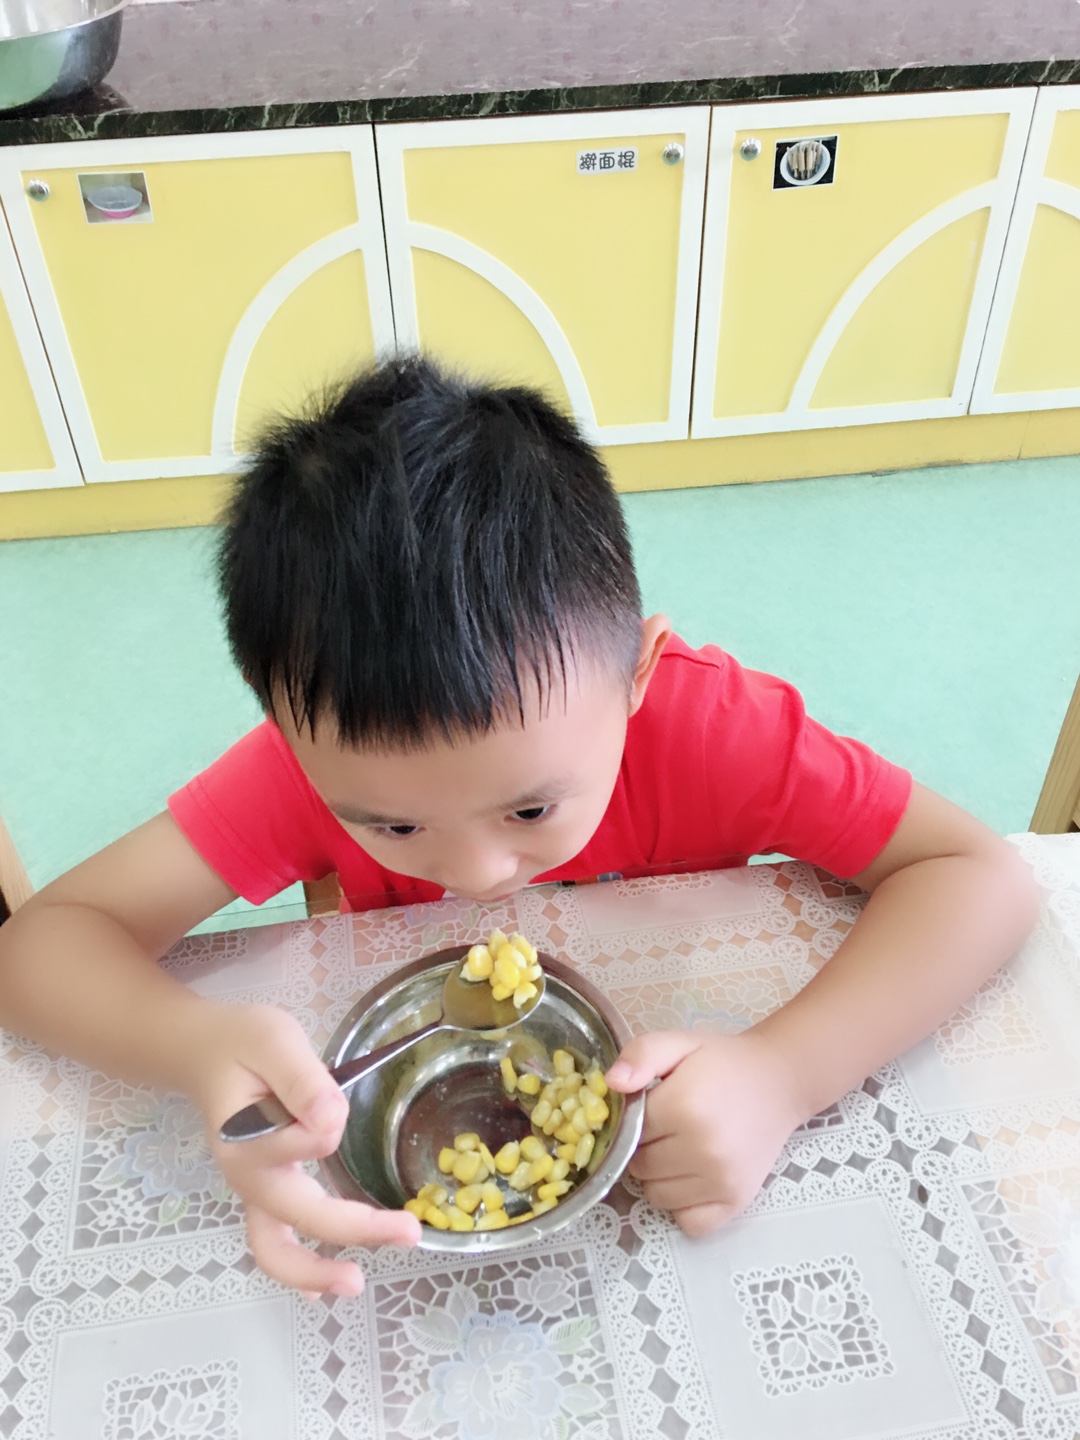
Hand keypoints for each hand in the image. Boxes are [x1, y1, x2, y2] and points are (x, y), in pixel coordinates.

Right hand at [189, 1002, 420, 1294]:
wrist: (204, 1052)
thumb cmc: (242, 1043)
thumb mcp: (274, 1041)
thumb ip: (302, 1079)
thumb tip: (330, 1121)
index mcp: (248, 1136)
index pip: (309, 1141)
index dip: (327, 1116)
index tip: (327, 1091)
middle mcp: (247, 1175)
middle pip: (297, 1217)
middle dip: (353, 1230)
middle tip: (408, 1232)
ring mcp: (253, 1190)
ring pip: (274, 1249)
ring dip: (315, 1271)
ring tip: (356, 1285)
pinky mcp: (263, 1192)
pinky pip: (273, 1243)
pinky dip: (298, 1270)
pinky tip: (323, 1290)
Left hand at [605, 1028, 806, 1236]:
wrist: (778, 1082)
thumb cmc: (723, 1064)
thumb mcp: (679, 1043)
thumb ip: (640, 1055)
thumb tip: (612, 1084)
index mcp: (684, 1106)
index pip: (628, 1130)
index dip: (635, 1118)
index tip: (653, 1106)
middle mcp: (703, 1150)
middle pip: (639, 1166)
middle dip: (645, 1147)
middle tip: (670, 1126)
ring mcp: (721, 1181)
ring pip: (657, 1196)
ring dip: (660, 1176)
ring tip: (682, 1148)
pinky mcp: (735, 1202)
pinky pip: (688, 1222)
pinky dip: (684, 1205)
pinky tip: (694, 1176)